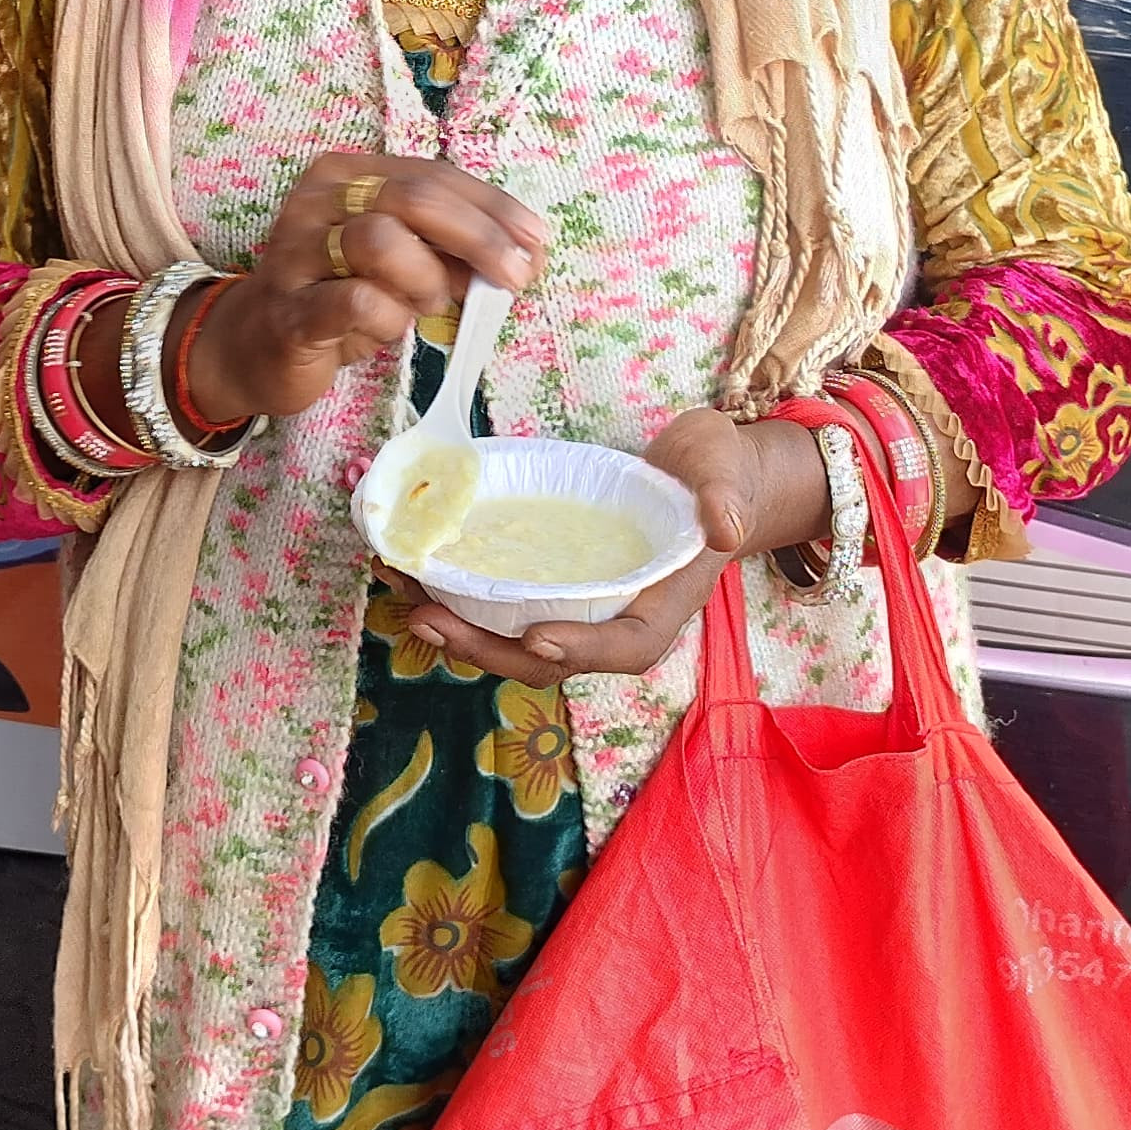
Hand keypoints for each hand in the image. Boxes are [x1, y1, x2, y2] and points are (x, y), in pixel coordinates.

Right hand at [185, 154, 545, 428]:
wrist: (252, 347)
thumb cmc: (334, 297)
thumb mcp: (398, 266)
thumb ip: (448, 252)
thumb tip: (521, 256)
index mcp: (347, 175)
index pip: (433, 174)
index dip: (491, 207)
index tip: (535, 240)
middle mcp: (317, 201)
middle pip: (413, 197)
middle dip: (478, 236)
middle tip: (516, 276)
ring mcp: (297, 252)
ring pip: (381, 239)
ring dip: (427, 278)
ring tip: (431, 305)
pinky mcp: (290, 309)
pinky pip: (357, 301)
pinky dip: (392, 317)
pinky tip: (394, 328)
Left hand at [396, 406, 830, 687]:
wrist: (700, 476)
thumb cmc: (716, 476)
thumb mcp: (726, 473)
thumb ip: (726, 497)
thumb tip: (722, 525)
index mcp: (663, 606)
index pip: (626, 646)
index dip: (582, 649)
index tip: (536, 636)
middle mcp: (617, 619)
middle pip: (552, 656)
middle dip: (489, 648)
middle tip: (430, 621)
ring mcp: (582, 607)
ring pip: (516, 637)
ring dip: (459, 629)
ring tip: (404, 599)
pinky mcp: (554, 586)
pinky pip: (503, 604)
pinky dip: (458, 595)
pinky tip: (413, 571)